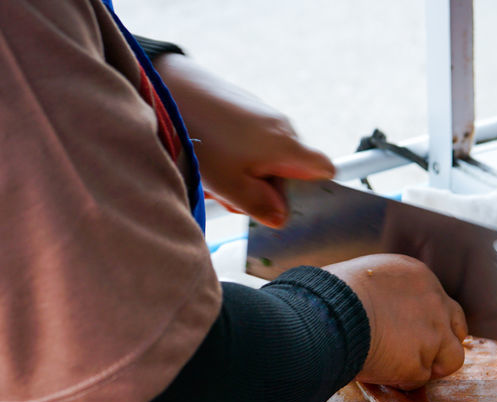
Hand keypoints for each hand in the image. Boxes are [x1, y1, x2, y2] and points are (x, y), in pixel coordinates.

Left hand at [154, 54, 332, 226]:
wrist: (172, 88)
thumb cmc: (202, 138)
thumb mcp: (230, 186)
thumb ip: (260, 206)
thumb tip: (280, 218)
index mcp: (287, 147)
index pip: (325, 170)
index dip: (311, 191)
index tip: (285, 203)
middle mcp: (283, 128)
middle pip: (291, 169)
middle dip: (267, 187)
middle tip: (234, 194)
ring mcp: (265, 115)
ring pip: (268, 157)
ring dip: (247, 173)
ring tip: (215, 175)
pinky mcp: (247, 108)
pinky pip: (252, 140)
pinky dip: (236, 154)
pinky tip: (210, 156)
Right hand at [325, 255, 467, 388]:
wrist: (327, 315)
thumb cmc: (331, 296)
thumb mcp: (366, 279)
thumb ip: (387, 293)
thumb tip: (379, 310)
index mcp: (419, 277)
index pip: (441, 303)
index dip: (432, 322)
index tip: (416, 333)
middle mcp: (434, 302)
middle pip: (458, 329)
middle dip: (444, 344)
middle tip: (422, 356)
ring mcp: (432, 334)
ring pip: (451, 358)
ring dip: (431, 366)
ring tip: (403, 369)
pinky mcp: (419, 362)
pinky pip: (419, 379)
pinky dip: (403, 380)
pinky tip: (382, 371)